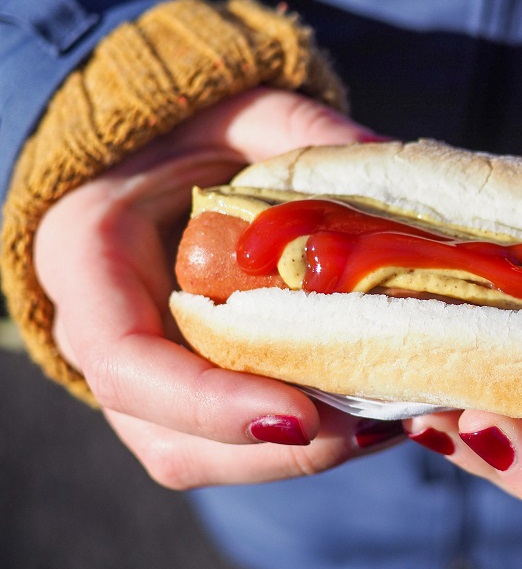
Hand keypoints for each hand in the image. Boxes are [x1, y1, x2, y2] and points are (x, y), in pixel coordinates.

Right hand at [34, 87, 403, 488]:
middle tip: (373, 428)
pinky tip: (374, 416)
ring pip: (202, 456)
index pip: (124, 359)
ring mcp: (143, 374)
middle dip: (271, 450)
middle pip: (167, 435)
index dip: (207, 403)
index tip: (299, 416)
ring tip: (387, 426)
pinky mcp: (189, 389)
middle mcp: (101, 333)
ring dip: (296, 458)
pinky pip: (233, 442)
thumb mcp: (240, 110)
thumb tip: (385, 160)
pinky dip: (303, 443)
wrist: (159, 155)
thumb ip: (300, 131)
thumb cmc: (190, 128)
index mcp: (87, 256)